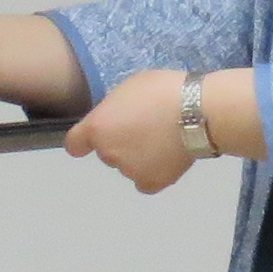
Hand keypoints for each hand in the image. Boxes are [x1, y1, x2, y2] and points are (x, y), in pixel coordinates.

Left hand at [70, 69, 201, 193]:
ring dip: (139, 157)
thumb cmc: (162, 90)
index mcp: (98, 128)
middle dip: (120, 143)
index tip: (94, 138)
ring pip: (128, 166)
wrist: (197, 112)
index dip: (83, 141)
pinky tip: (167, 159)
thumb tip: (118, 120)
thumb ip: (115, 109)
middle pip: (107, 152)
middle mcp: (108, 153)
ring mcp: (129, 171)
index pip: (75, 144)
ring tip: (164, 140)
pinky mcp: (152, 183)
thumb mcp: (129, 88)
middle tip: (145, 128)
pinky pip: (145, 181)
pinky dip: (153, 172)